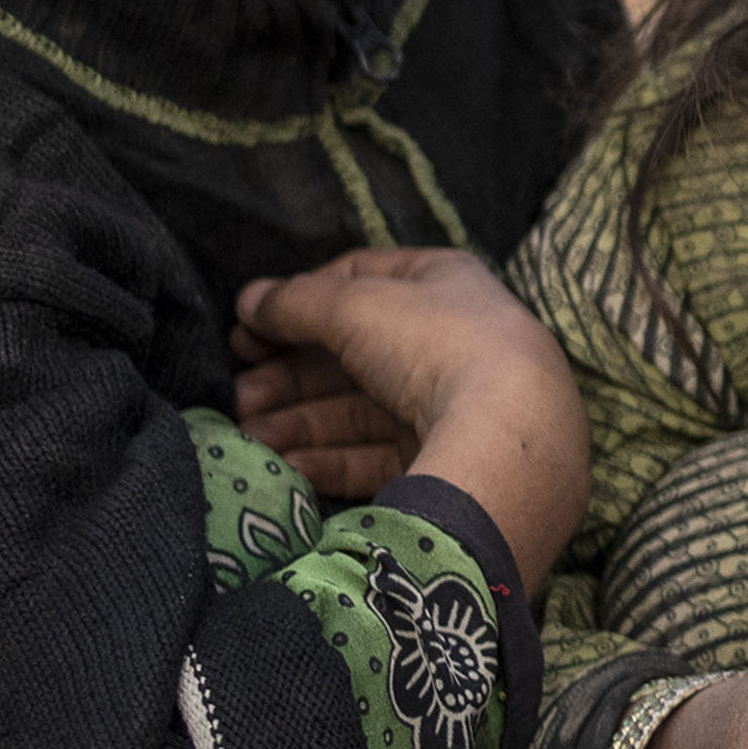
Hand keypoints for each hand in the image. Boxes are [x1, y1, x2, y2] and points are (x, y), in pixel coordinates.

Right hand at [231, 252, 586, 574]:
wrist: (510, 437)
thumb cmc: (435, 345)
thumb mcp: (355, 306)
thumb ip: (295, 302)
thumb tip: (249, 300)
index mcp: (444, 283)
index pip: (359, 281)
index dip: (300, 302)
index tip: (248, 328)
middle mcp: (455, 340)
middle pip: (354, 355)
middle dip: (290, 376)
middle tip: (237, 396)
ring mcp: (457, 404)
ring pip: (363, 409)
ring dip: (300, 422)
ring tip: (250, 437)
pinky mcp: (453, 460)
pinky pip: (381, 455)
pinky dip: (332, 459)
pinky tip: (289, 466)